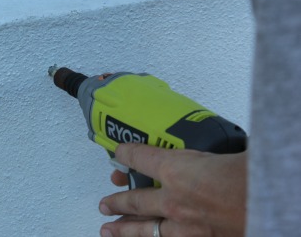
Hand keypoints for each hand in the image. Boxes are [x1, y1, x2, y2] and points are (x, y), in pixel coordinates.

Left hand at [99, 143, 246, 236]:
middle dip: (117, 201)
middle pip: (134, 201)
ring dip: (124, 230)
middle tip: (105, 203)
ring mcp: (185, 225)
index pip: (138, 157)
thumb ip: (200, 153)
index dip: (125, 154)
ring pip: (145, 229)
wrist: (270, 200)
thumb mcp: (218, 149)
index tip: (119, 153)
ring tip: (109, 229)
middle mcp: (174, 200)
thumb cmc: (250, 174)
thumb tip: (201, 148)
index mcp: (175, 170)